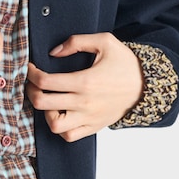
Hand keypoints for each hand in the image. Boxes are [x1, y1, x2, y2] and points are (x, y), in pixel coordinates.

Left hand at [26, 33, 142, 141]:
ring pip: (54, 125)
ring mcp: (88, 118)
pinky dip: (59, 128)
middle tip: (32, 83)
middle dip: (31, 91)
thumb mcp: (105, 42)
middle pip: (42, 103)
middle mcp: (84, 103)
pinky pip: (69, 136)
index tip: (30, 68)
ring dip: (44, 113)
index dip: (31, 73)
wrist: (148, 86)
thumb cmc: (125, 63)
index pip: (45, 81)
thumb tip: (54, 52)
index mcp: (85, 81)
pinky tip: (60, 114)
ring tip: (48, 101)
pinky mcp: (93, 127)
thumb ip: (77, 42)